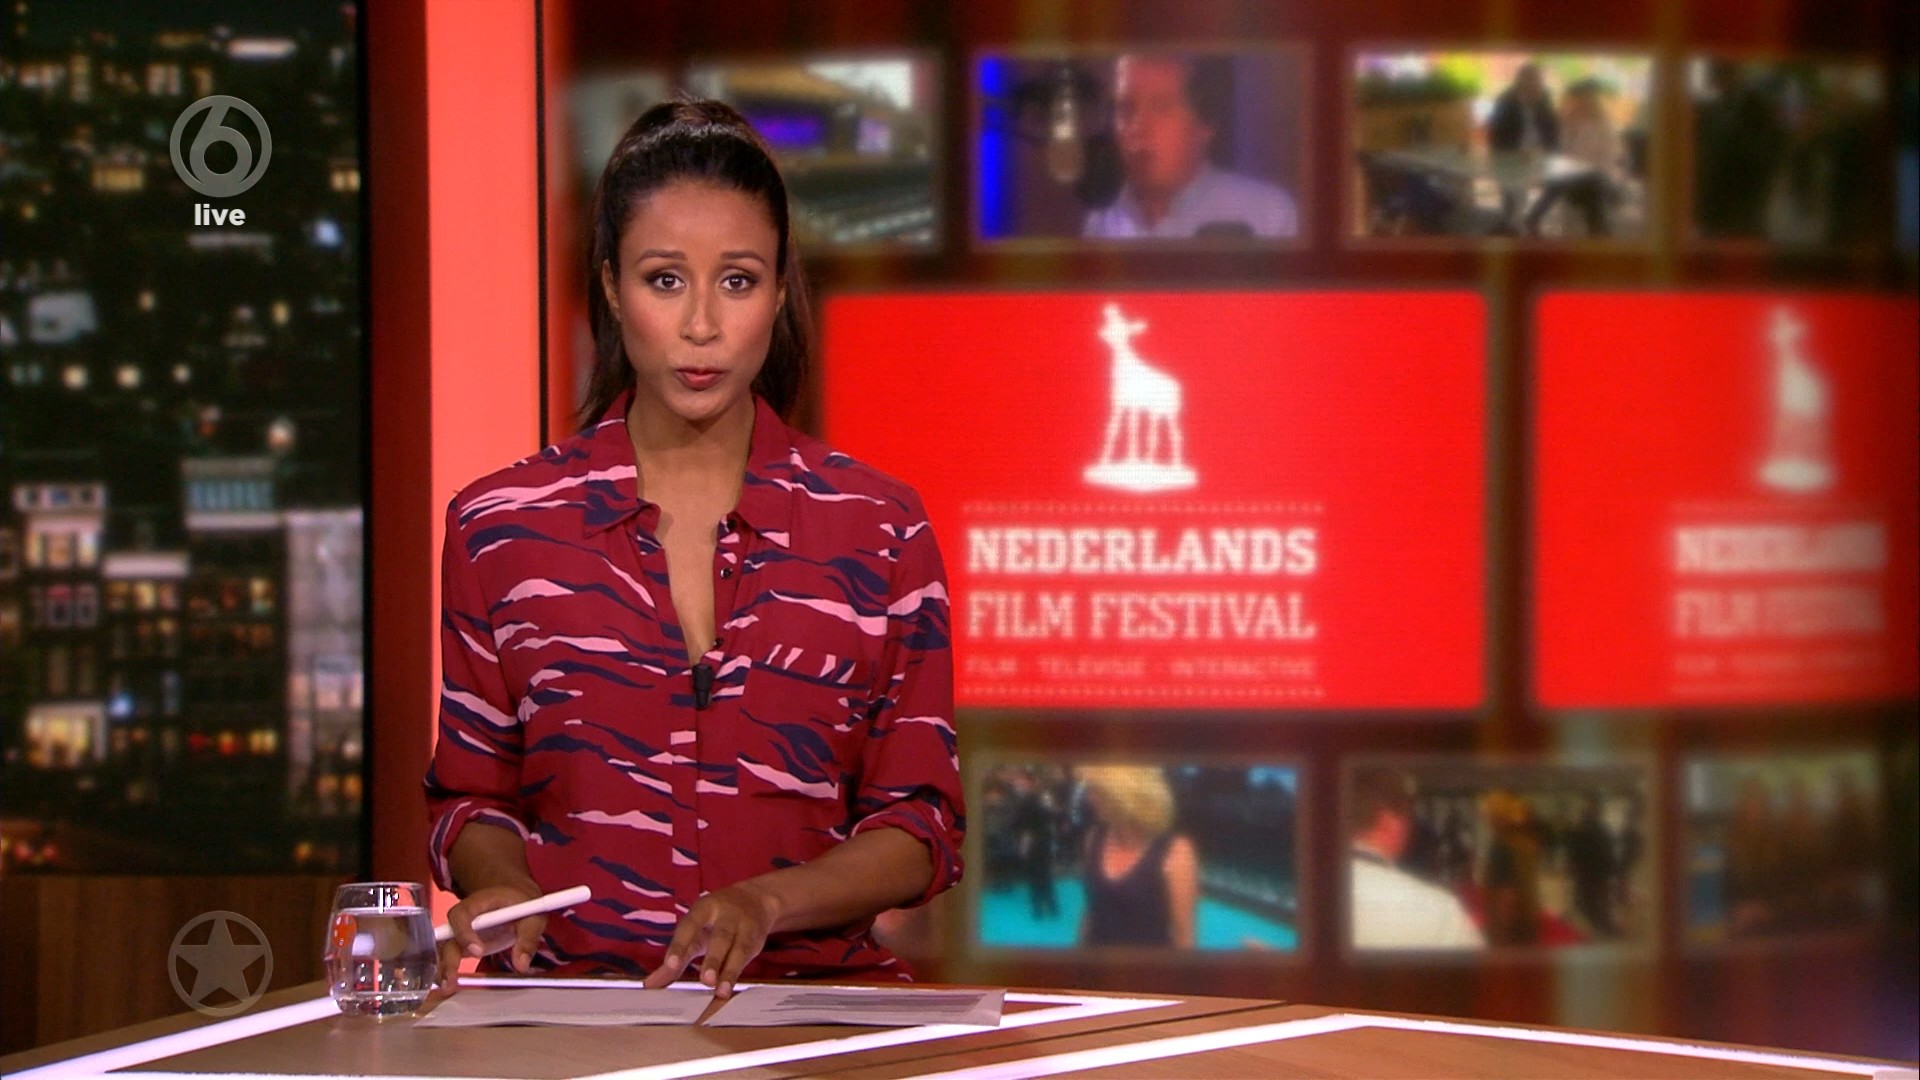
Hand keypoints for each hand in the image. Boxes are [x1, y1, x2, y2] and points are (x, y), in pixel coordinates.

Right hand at [432, 878, 544, 997]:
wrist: (515, 896)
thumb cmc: (521, 902)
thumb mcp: (532, 916)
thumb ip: (528, 938)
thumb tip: (521, 964)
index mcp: (479, 902)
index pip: (462, 915)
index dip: (465, 933)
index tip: (478, 952)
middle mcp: (464, 918)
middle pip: (447, 936)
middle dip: (447, 959)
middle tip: (451, 981)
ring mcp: (462, 932)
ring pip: (445, 949)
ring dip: (444, 969)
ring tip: (447, 988)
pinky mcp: (463, 945)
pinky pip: (451, 957)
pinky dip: (448, 971)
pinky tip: (449, 986)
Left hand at [641, 881, 781, 998]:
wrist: (756, 900)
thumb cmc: (716, 920)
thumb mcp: (695, 931)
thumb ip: (676, 956)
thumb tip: (650, 984)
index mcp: (704, 908)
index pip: (690, 925)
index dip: (680, 944)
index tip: (671, 965)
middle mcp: (726, 914)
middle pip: (721, 936)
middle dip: (713, 959)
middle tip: (705, 980)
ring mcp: (745, 925)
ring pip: (739, 948)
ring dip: (730, 971)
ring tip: (721, 991)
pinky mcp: (757, 938)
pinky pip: (748, 957)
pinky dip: (738, 974)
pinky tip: (730, 989)